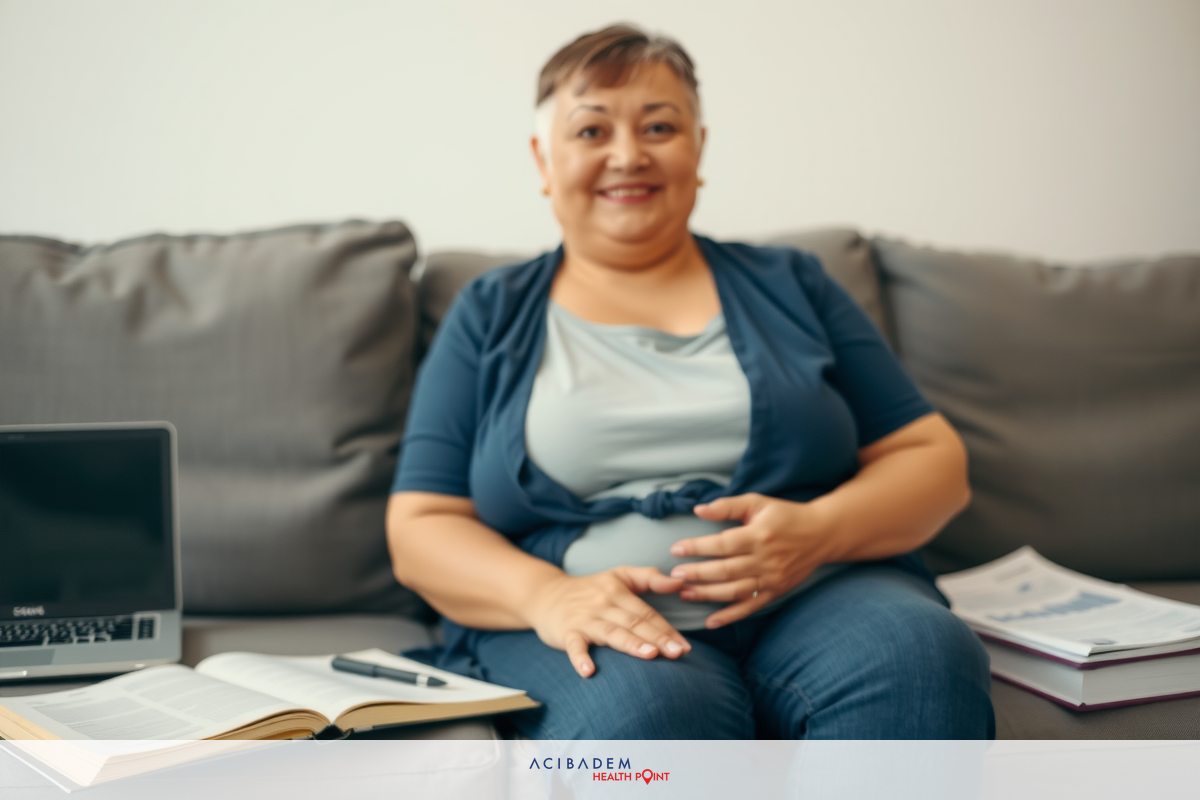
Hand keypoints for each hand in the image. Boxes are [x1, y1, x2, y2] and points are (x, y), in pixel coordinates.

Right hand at [525, 567, 692, 677]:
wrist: (546, 594)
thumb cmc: (590, 589)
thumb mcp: (619, 575)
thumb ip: (649, 576)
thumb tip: (680, 582)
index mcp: (619, 591)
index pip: (647, 613)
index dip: (667, 629)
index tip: (685, 646)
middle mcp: (603, 604)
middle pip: (635, 623)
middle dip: (658, 638)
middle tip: (678, 653)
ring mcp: (585, 618)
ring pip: (611, 632)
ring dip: (630, 643)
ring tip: (650, 654)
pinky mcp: (567, 632)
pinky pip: (574, 645)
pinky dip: (580, 658)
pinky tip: (589, 671)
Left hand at [670, 494, 832, 628]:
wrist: (822, 534)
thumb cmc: (785, 515)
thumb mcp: (757, 502)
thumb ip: (727, 506)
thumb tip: (698, 510)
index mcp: (758, 535)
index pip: (722, 544)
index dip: (697, 548)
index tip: (676, 549)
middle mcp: (765, 559)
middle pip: (725, 571)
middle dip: (697, 574)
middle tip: (674, 576)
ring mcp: (771, 579)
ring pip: (734, 591)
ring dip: (707, 595)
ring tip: (685, 593)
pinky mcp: (776, 592)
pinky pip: (750, 608)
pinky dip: (730, 617)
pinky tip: (711, 621)